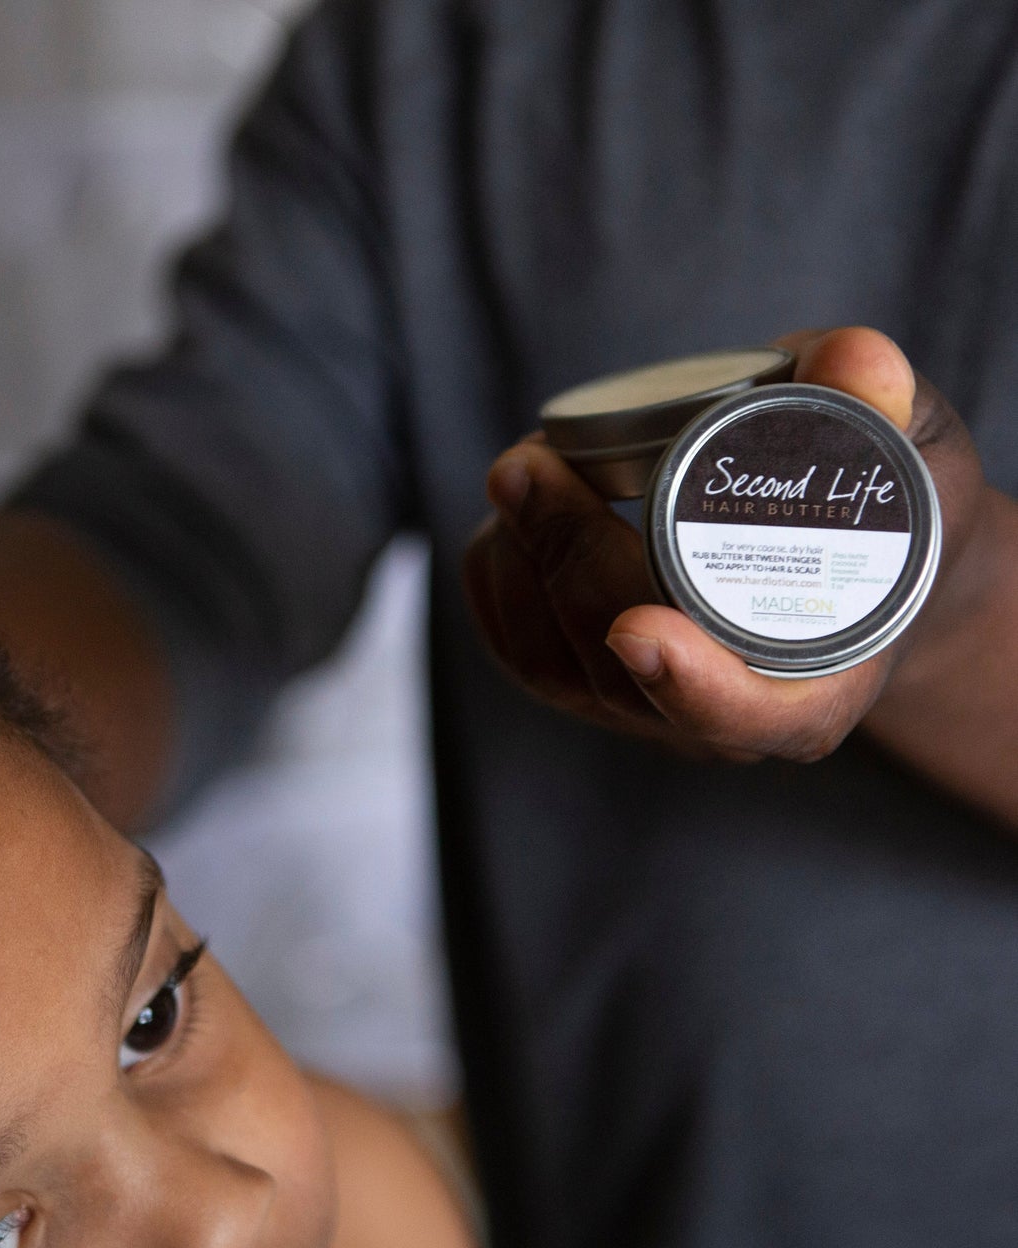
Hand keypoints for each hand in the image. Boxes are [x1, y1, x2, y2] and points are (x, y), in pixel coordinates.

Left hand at [462, 327, 989, 762]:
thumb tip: (855, 362)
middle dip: (564, 559)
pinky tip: (518, 509)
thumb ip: (881, 406)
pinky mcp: (577, 684)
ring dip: (521, 556)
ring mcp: (641, 711)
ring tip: (531, 464)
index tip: (638, 630)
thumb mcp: (909, 452)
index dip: (691, 683)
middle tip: (528, 463)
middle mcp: (718, 723)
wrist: (844, 561)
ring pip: (549, 656)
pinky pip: (512, 638)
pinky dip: (500, 569)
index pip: (747, 714)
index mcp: (814, 690)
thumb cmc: (880, 509)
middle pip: (620, 668)